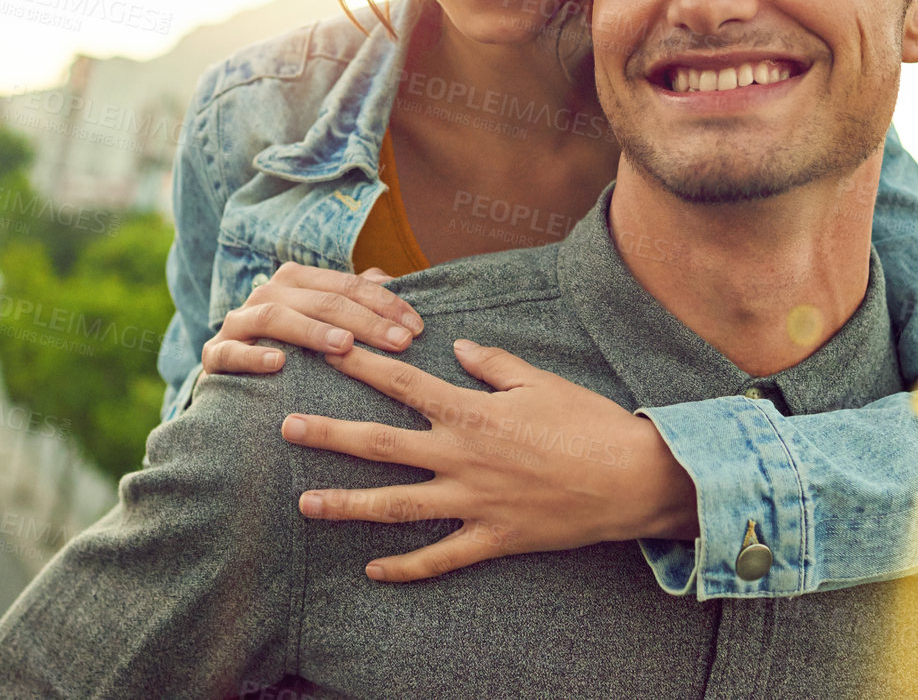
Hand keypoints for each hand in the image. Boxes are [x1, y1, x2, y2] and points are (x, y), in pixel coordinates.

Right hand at [202, 264, 423, 374]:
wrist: (231, 372)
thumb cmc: (291, 345)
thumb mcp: (323, 320)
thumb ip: (353, 298)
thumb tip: (391, 280)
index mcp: (297, 280)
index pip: (348, 285)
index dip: (385, 303)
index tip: (417, 328)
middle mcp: (268, 293)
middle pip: (321, 300)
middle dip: (364, 320)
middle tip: (399, 342)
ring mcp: (239, 321)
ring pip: (277, 317)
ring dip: (313, 330)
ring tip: (344, 346)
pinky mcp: (216, 353)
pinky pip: (232, 351)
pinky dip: (254, 355)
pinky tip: (279, 364)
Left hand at [281, 340, 699, 581]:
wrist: (631, 479)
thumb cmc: (588, 423)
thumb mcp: (541, 381)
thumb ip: (494, 365)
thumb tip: (460, 347)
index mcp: (472, 412)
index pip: (404, 382)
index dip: (362, 364)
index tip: (326, 350)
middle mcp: (462, 456)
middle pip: (382, 445)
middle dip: (330, 436)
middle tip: (286, 428)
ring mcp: (473, 502)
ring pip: (397, 505)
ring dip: (348, 505)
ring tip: (306, 504)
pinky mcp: (491, 538)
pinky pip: (439, 558)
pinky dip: (405, 567)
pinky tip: (372, 569)